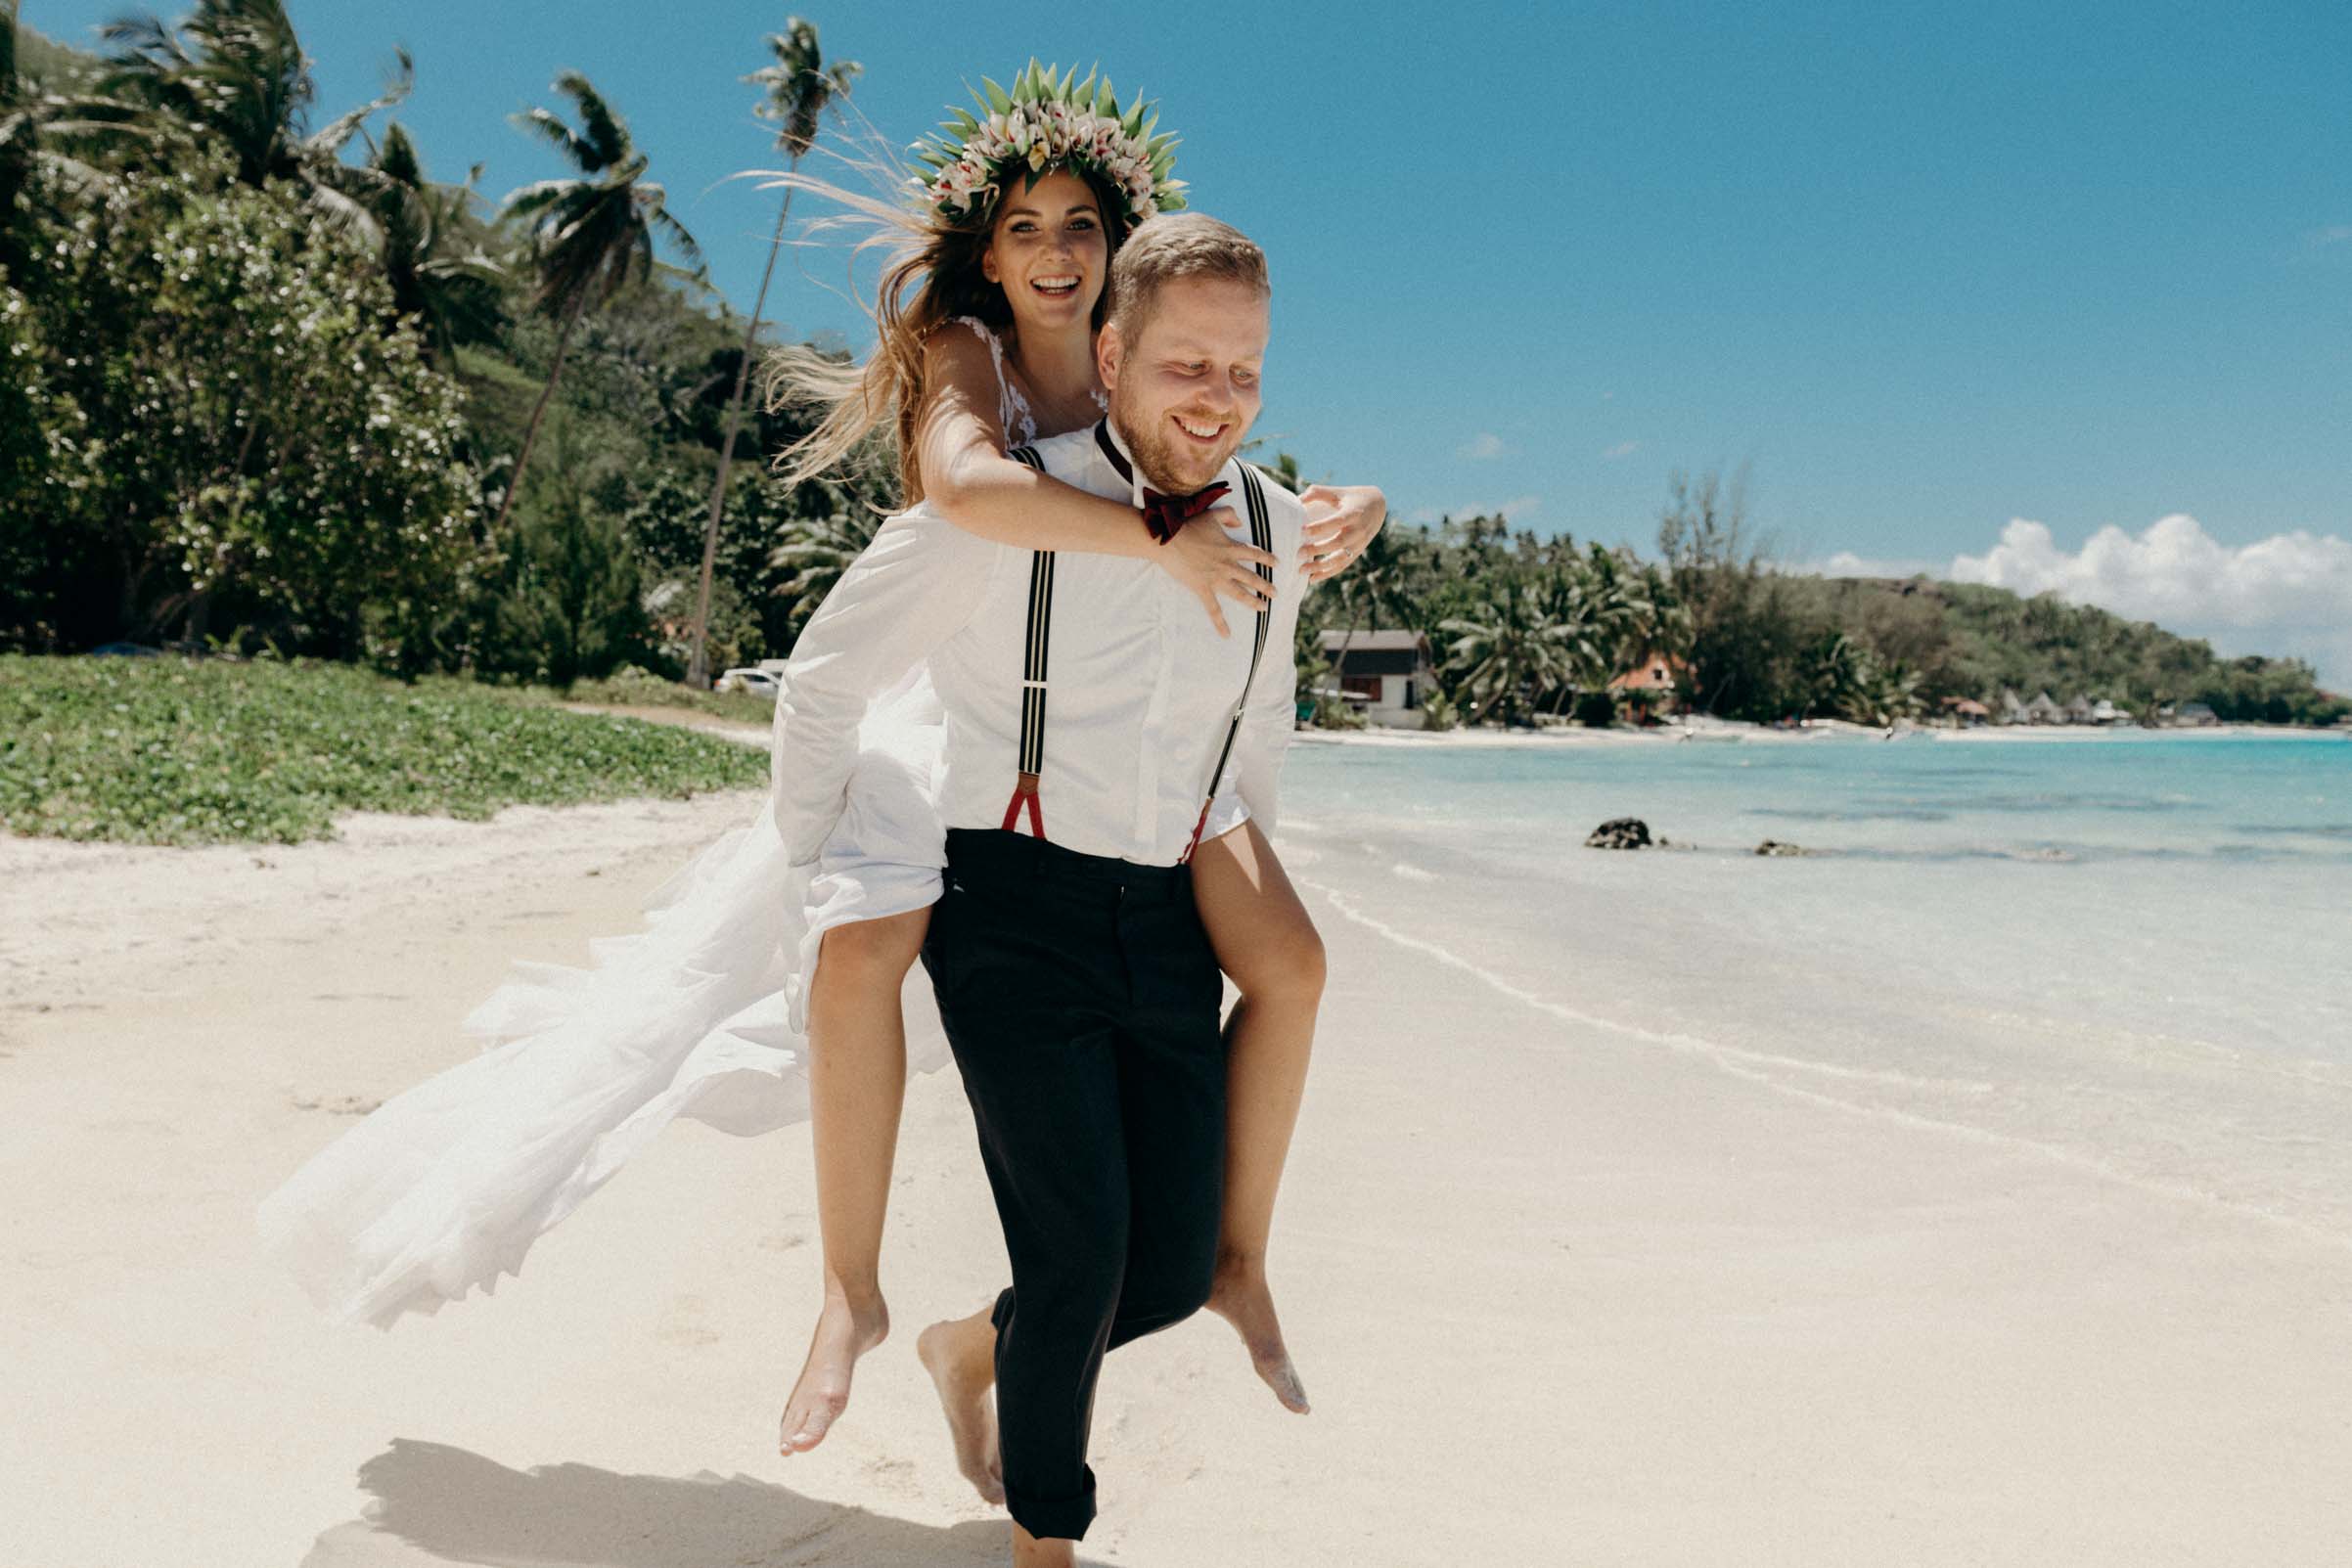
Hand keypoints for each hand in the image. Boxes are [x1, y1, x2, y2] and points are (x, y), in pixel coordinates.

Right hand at [1155, 507, 1278, 637]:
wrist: (1169, 540)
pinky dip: (1220, 623)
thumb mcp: (1212, 514)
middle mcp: (1228, 565)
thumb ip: (1230, 515)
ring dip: (1253, 601)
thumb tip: (1240, 522)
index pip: (1254, 554)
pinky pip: (1214, 609)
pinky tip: (1227, 635)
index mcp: (1231, 547)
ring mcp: (1216, 579)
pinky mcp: (1203, 589)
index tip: (1277, 563)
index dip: (1267, 558)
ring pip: (1240, 593)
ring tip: (1264, 608)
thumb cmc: (1188, 526)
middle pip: (1251, 577)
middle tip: (1276, 593)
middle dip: (1265, 585)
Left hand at [1297, 484, 1387, 581]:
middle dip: (1318, 549)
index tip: (1302, 531)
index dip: (1320, 527)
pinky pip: (1342, 565)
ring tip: (1302, 570)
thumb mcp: (1338, 491)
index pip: (1337, 521)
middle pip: (1338, 542)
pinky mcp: (1357, 552)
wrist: (1377, 507)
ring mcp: (1359, 543)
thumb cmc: (1351, 497)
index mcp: (1353, 513)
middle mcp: (1358, 530)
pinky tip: (1312, 579)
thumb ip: (1318, 492)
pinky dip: (1328, 573)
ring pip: (1340, 558)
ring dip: (1321, 566)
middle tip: (1298, 553)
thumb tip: (1298, 499)